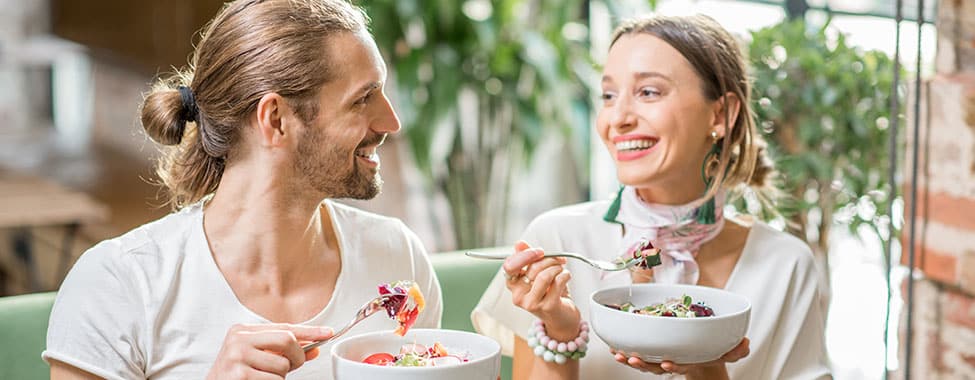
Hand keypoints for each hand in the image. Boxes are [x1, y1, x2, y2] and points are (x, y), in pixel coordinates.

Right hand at [207, 323, 333, 379]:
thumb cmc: (236, 375)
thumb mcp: (259, 358)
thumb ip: (283, 351)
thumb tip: (313, 348)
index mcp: (243, 331)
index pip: (285, 328)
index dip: (310, 331)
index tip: (328, 333)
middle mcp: (238, 339)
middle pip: (287, 341)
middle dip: (297, 357)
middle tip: (292, 366)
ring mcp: (237, 356)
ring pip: (282, 366)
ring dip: (280, 377)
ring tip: (262, 378)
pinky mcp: (239, 375)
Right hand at [503, 241, 579, 340]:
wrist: (562, 318)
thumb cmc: (550, 294)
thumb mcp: (537, 274)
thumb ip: (528, 258)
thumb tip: (519, 244)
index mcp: (513, 285)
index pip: (510, 266)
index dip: (525, 255)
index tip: (539, 251)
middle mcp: (518, 296)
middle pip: (532, 268)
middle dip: (549, 260)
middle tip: (558, 260)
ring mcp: (532, 303)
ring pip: (545, 275)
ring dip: (557, 268)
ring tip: (561, 270)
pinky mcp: (547, 307)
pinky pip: (557, 282)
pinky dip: (565, 275)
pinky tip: (566, 277)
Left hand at [611, 338, 749, 376]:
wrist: (704, 354)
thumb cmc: (713, 352)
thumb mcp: (728, 352)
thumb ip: (737, 350)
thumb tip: (745, 344)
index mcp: (687, 361)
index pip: (678, 366)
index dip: (671, 366)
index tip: (666, 364)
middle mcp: (671, 361)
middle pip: (654, 366)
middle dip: (643, 364)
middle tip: (632, 359)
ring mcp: (661, 357)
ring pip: (643, 361)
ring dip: (629, 358)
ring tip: (617, 354)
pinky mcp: (653, 349)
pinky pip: (637, 350)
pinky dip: (625, 348)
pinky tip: (613, 344)